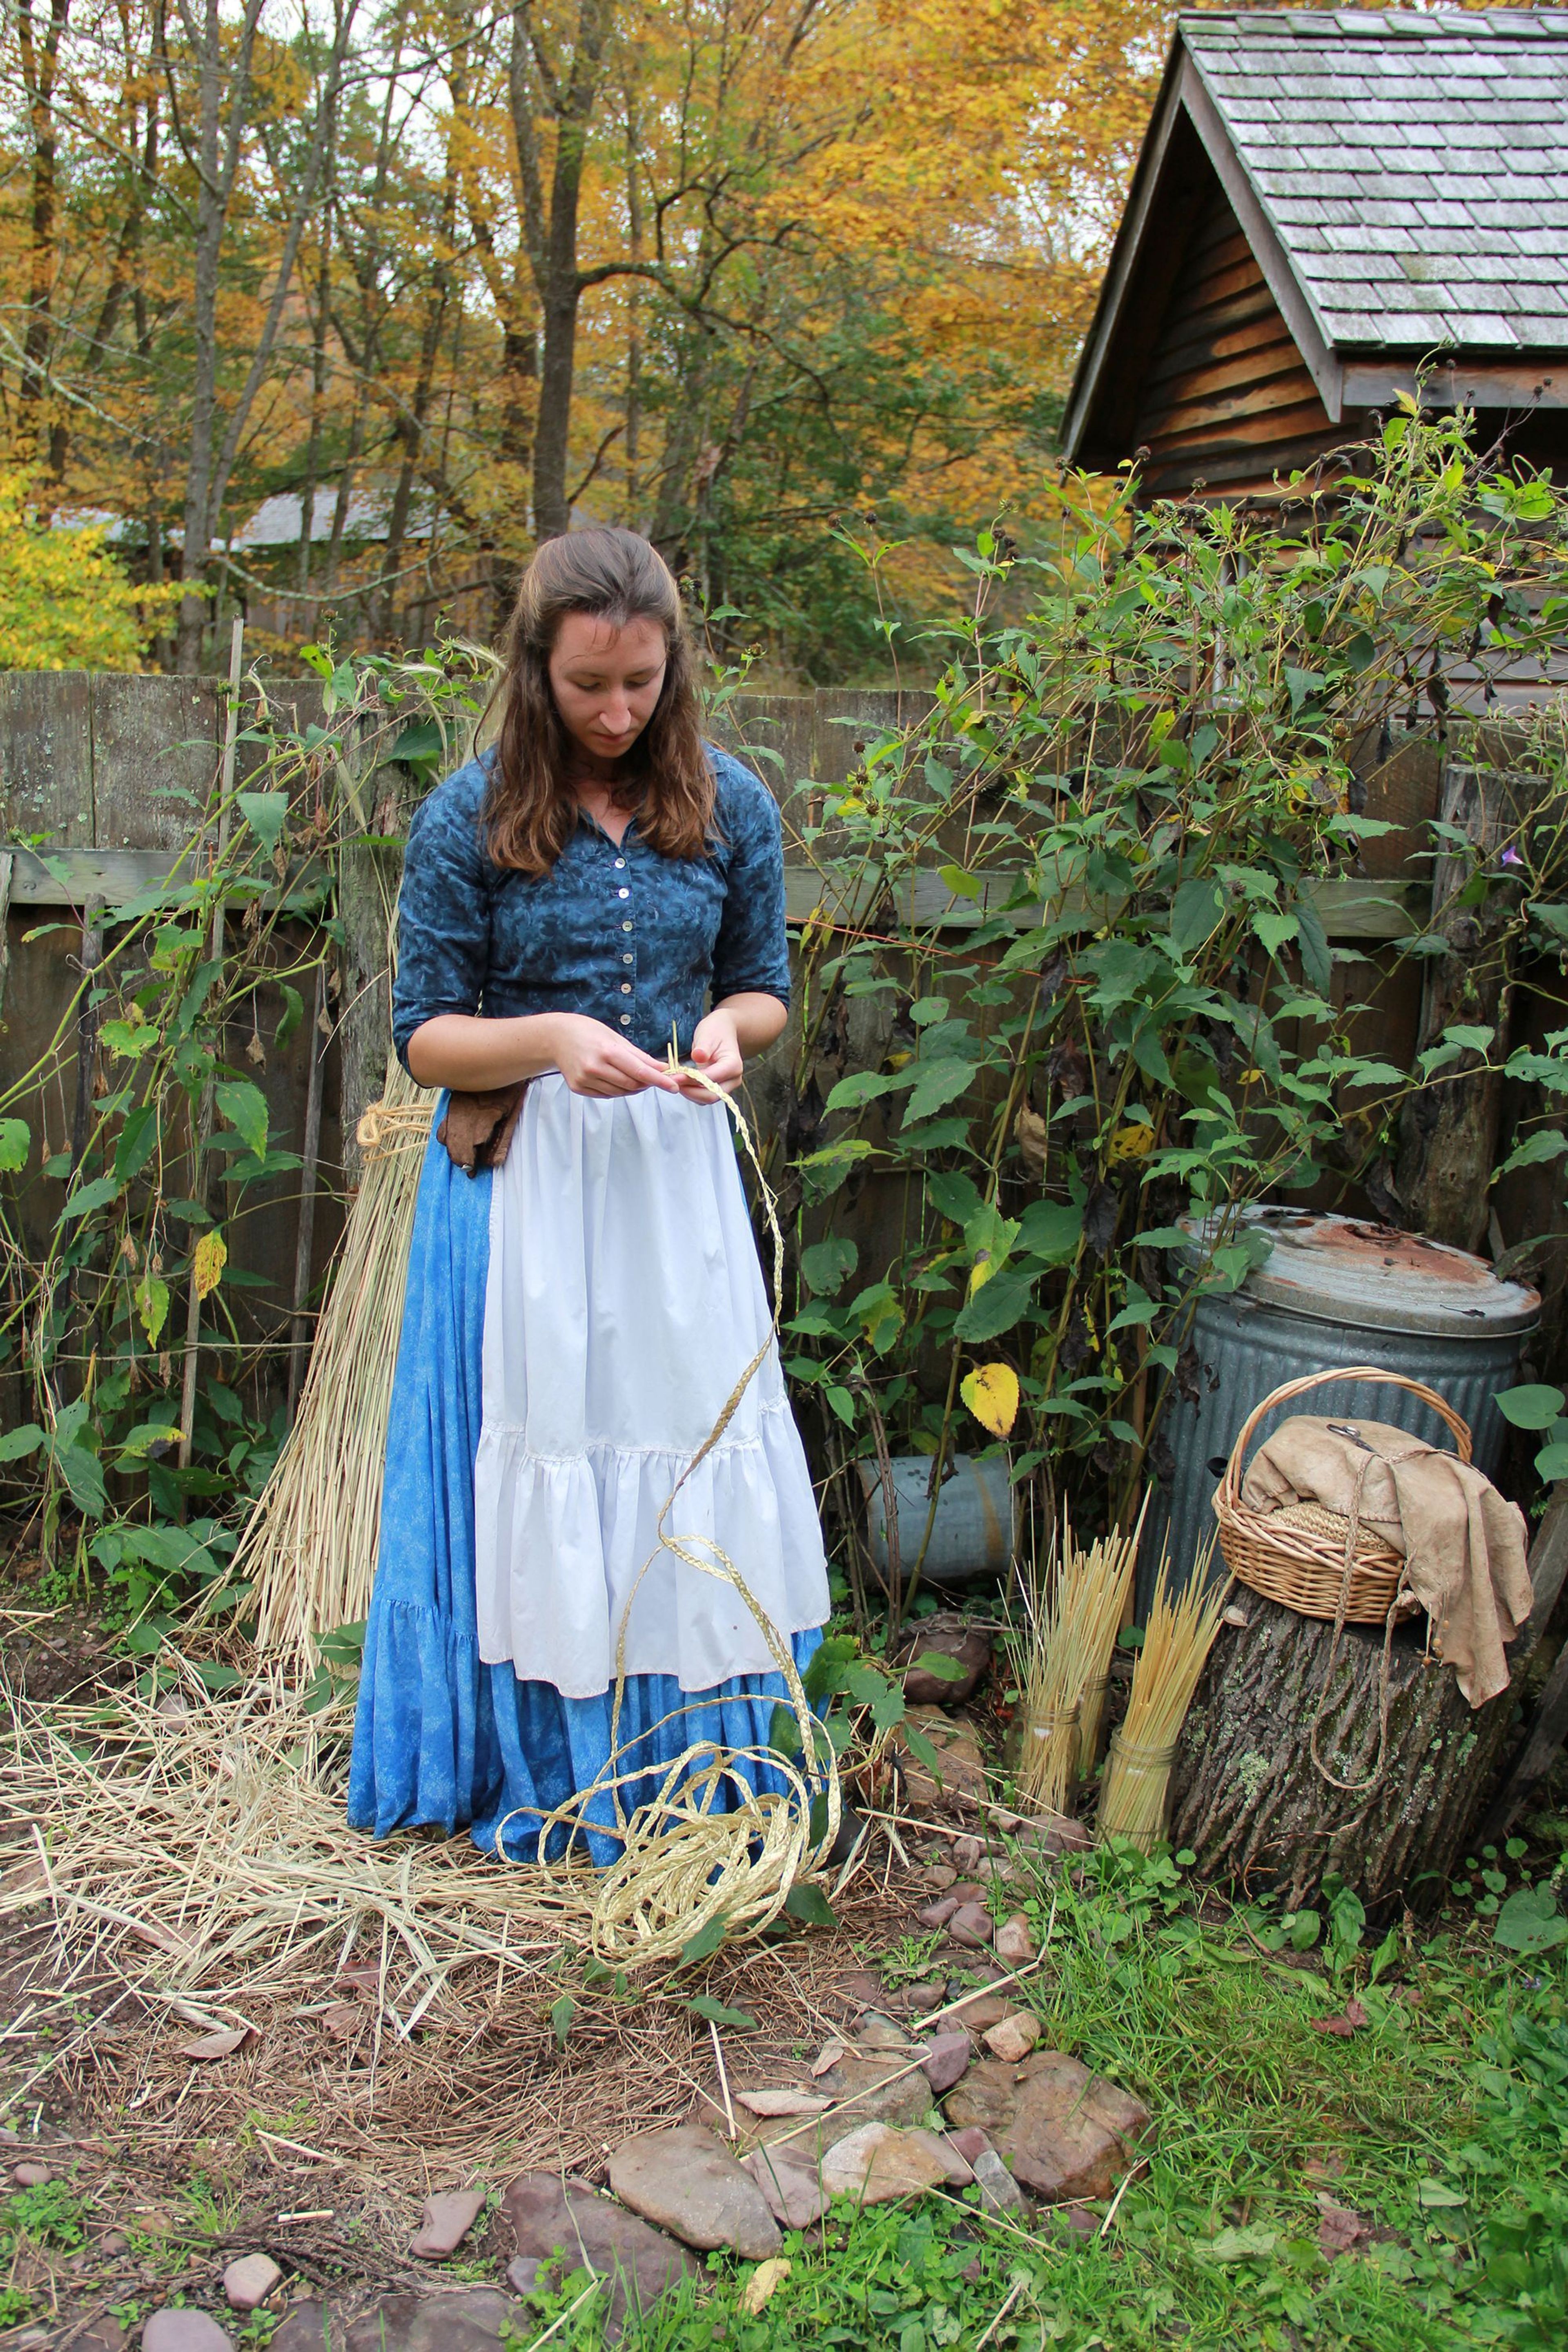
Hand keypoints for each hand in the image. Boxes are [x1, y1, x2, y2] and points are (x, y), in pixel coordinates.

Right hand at [549, 1013, 680, 1097]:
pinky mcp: (578, 1088)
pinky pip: (606, 1095)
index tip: (674, 1087)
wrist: (556, 1037)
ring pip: (620, 1092)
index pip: (639, 1071)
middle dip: (647, 1083)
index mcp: (607, 1051)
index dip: (659, 1080)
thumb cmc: (589, 1032)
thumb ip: (639, 1055)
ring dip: (633, 1088)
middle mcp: (595, 1067)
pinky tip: (615, 1079)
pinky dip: (617, 1090)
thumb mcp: (616, 1038)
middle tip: (654, 1079)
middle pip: (631, 1084)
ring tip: (634, 1077)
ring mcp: (585, 1079)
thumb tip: (662, 1068)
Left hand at [675, 1008, 743, 1100]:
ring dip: (688, 1092)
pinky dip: (690, 1092)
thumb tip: (698, 1056)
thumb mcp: (708, 1034)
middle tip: (671, 1081)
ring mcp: (726, 1086)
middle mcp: (733, 1079)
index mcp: (733, 1065)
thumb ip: (703, 1047)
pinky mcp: (717, 1089)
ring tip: (674, 1080)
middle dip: (689, 1090)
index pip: (711, 1079)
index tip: (674, 1076)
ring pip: (706, 1099)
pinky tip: (681, 1081)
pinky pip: (703, 1097)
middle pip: (710, 1096)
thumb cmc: (716, 1032)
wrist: (723, 1033)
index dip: (691, 1079)